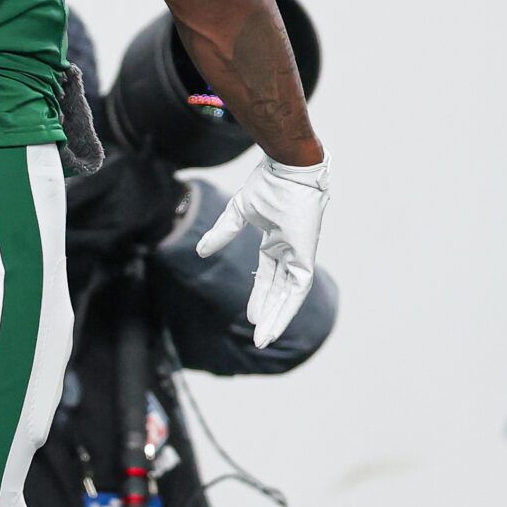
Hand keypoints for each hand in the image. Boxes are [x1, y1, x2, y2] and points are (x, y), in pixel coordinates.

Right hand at [197, 155, 329, 348]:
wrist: (287, 168)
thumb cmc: (268, 184)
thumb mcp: (238, 212)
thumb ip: (222, 233)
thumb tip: (201, 251)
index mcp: (276, 241)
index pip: (267, 276)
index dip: (258, 296)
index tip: (250, 316)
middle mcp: (289, 251)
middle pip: (277, 289)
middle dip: (268, 312)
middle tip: (257, 338)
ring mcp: (299, 254)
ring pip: (289, 294)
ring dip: (278, 316)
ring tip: (265, 338)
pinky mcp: (305, 255)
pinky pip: (298, 288)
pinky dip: (288, 306)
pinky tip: (278, 321)